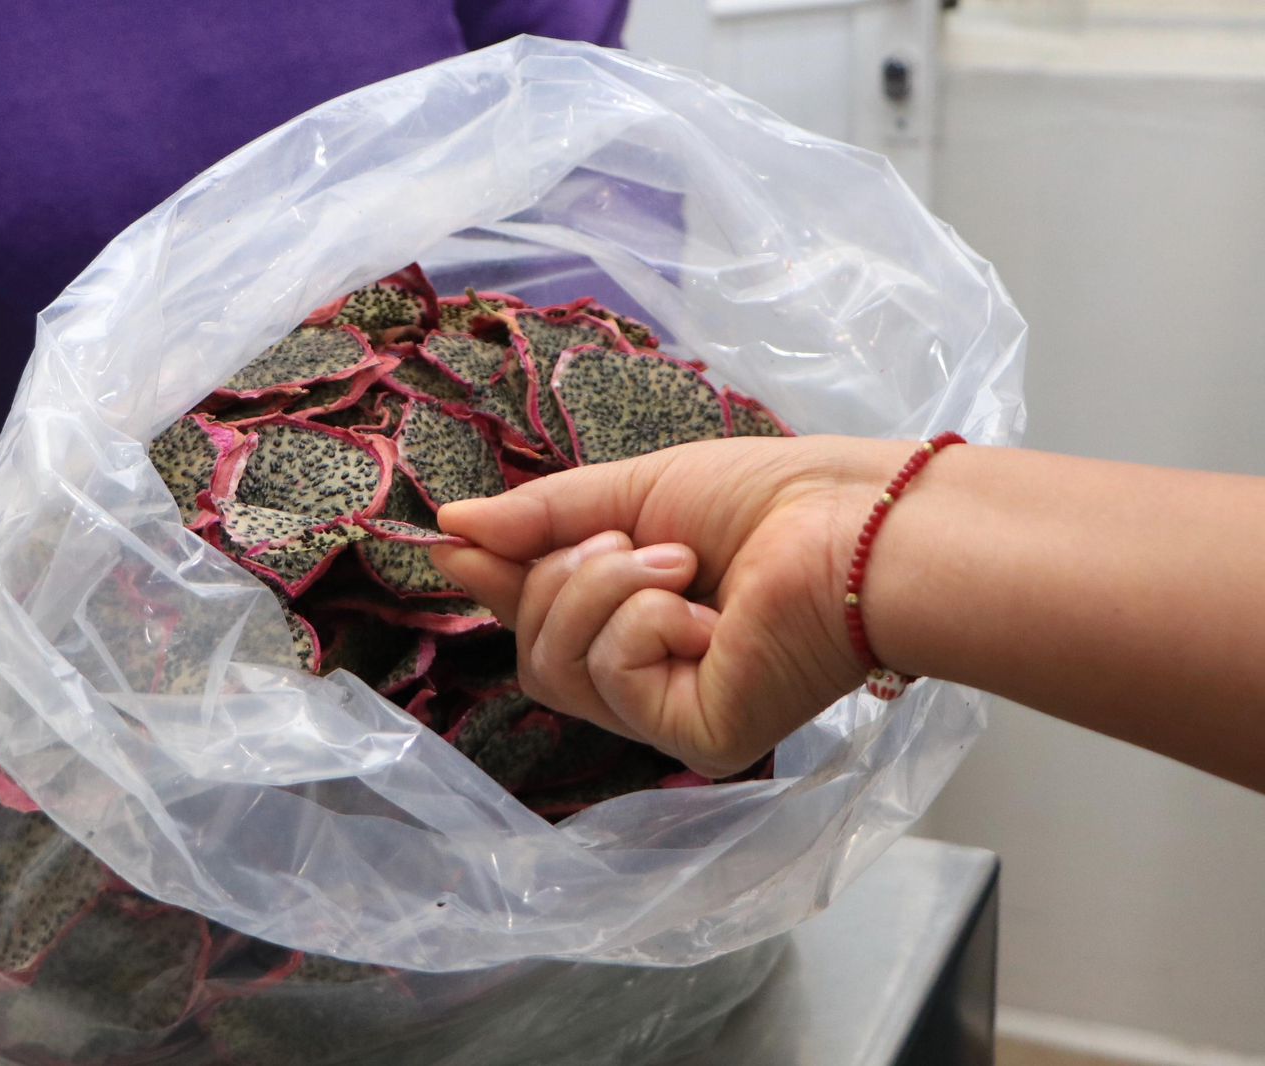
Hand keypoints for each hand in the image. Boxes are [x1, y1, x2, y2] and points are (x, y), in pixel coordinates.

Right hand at [431, 436, 907, 776]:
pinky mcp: (695, 739)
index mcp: (640, 614)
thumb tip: (448, 530)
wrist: (857, 525)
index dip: (495, 582)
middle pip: (533, 648)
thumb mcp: (635, 492)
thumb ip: (543, 518)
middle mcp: (651, 673)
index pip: (540, 616)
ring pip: (556, 665)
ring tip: (677, 563)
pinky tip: (706, 610)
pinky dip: (643, 622)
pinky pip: (609, 678)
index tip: (448, 543)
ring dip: (601, 591)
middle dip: (559, 577)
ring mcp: (670, 713)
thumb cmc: (771, 498)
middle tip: (625, 543)